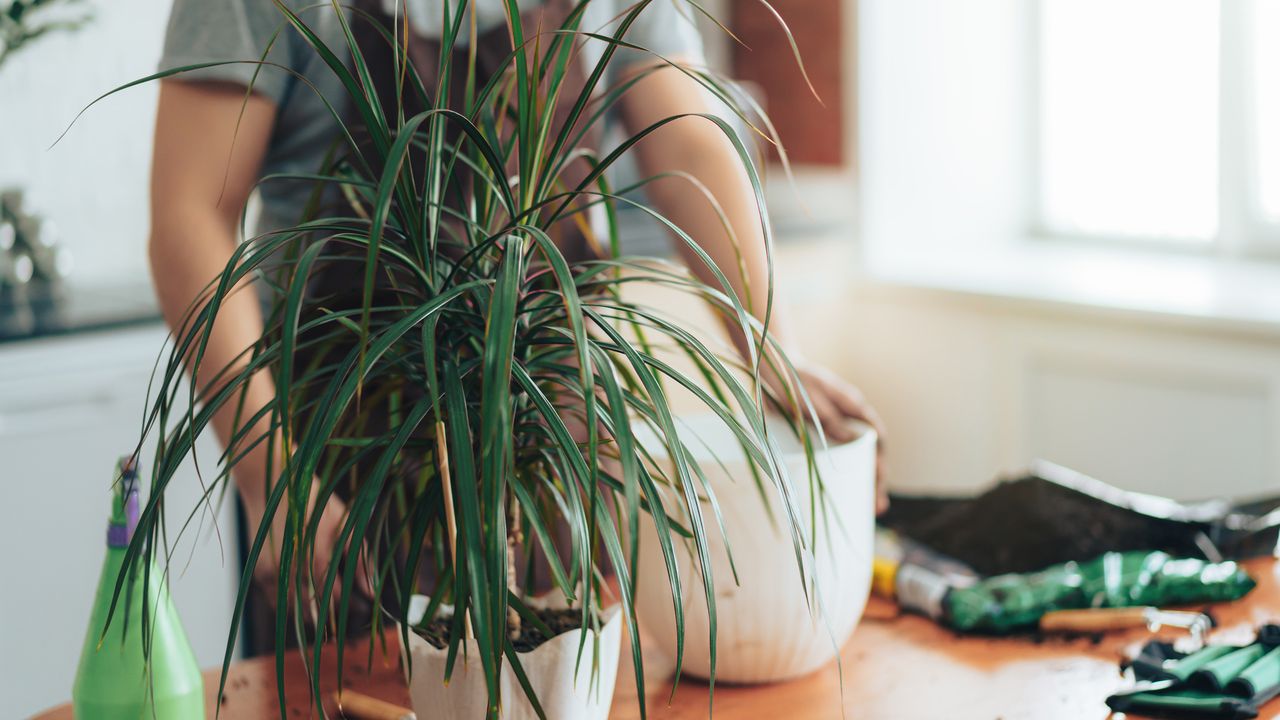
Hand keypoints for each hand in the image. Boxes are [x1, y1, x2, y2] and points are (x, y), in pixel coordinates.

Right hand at [240, 465, 372, 618]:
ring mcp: (272, 574)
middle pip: (315, 610)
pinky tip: (305, 597)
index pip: (337, 599)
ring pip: (295, 612)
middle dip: (334, 613)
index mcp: (318, 559)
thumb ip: (359, 561)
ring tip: (327, 604)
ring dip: (312, 613)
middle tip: (348, 608)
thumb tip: (372, 592)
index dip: (351, 606)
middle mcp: (293, 571)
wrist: (272, 486)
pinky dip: (291, 606)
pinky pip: (276, 603)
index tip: (362, 606)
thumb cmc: (315, 503)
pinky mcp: (259, 574)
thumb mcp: (345, 525)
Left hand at [765, 358, 888, 514]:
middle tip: (877, 508)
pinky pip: (832, 457)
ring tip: (864, 510)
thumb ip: (830, 418)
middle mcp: (848, 418)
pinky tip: (837, 493)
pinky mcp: (817, 433)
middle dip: (874, 481)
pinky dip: (838, 475)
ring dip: (859, 482)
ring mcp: (833, 427)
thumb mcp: (811, 399)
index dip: (880, 462)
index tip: (879, 484)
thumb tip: (856, 441)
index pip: (877, 439)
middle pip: (869, 453)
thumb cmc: (792, 378)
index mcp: (853, 406)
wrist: (768, 365)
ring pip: (853, 458)